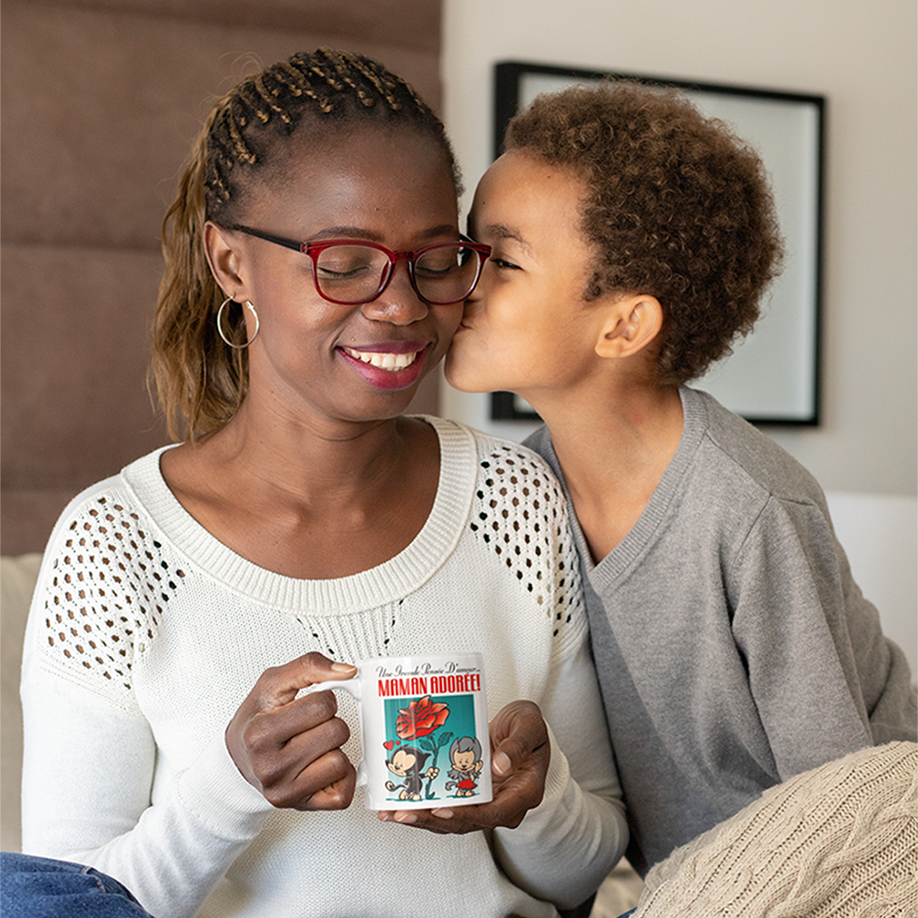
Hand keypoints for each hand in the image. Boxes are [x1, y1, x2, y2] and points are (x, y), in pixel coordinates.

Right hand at [225, 652, 358, 810]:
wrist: (237, 760)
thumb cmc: (256, 720)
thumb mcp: (271, 683)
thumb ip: (308, 667)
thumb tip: (347, 671)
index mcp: (260, 733)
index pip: (322, 705)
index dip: (323, 699)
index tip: (308, 705)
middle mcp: (270, 767)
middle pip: (336, 732)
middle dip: (330, 722)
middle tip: (310, 726)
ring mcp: (285, 791)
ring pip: (341, 761)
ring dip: (334, 749)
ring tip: (313, 746)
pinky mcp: (302, 807)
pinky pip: (344, 793)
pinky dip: (341, 776)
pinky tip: (323, 766)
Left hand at [377, 699, 549, 833]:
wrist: (524, 729)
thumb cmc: (530, 728)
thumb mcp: (530, 727)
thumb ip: (517, 745)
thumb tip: (500, 765)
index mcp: (523, 793)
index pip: (493, 813)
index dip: (465, 814)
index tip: (441, 810)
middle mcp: (503, 805)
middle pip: (465, 822)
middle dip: (431, 820)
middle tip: (403, 813)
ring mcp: (486, 804)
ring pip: (452, 819)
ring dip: (422, 818)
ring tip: (392, 812)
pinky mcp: (471, 797)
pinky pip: (447, 806)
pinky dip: (424, 807)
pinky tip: (399, 801)